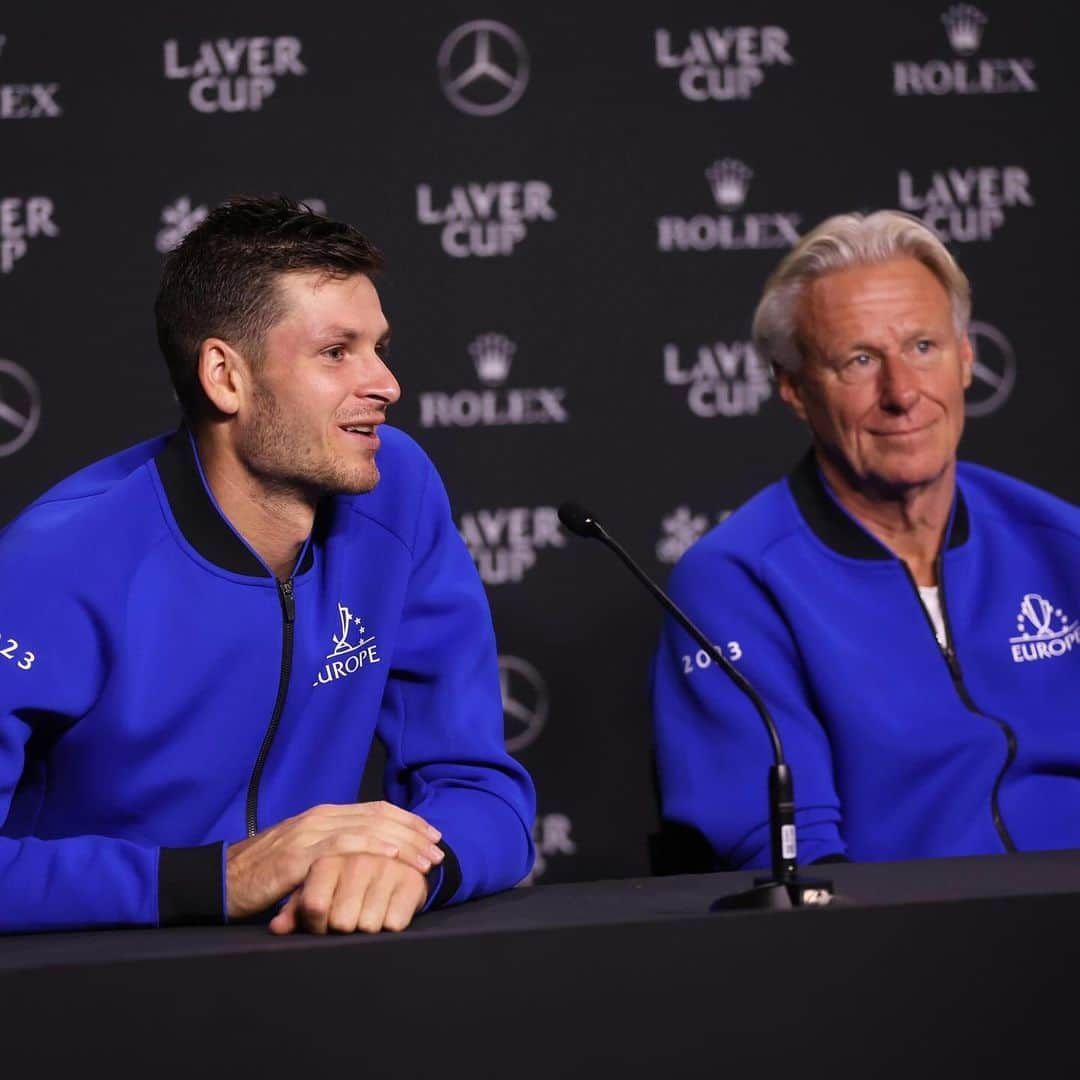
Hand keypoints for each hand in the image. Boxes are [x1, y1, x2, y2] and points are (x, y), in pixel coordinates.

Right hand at [225, 802, 441, 919]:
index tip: (432, 835)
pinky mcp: (297, 857)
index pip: (377, 810)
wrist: (220, 880)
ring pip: (367, 830)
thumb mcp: (305, 857)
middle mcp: (320, 818)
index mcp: (324, 815)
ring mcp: (309, 835)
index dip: (408, 821)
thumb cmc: (264, 874)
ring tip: (425, 861)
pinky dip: (372, 850)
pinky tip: (392, 859)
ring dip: (403, 846)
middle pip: (379, 817)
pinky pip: (342, 849)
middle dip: (414, 833)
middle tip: (438, 849)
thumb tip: (367, 859)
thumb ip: (332, 852)